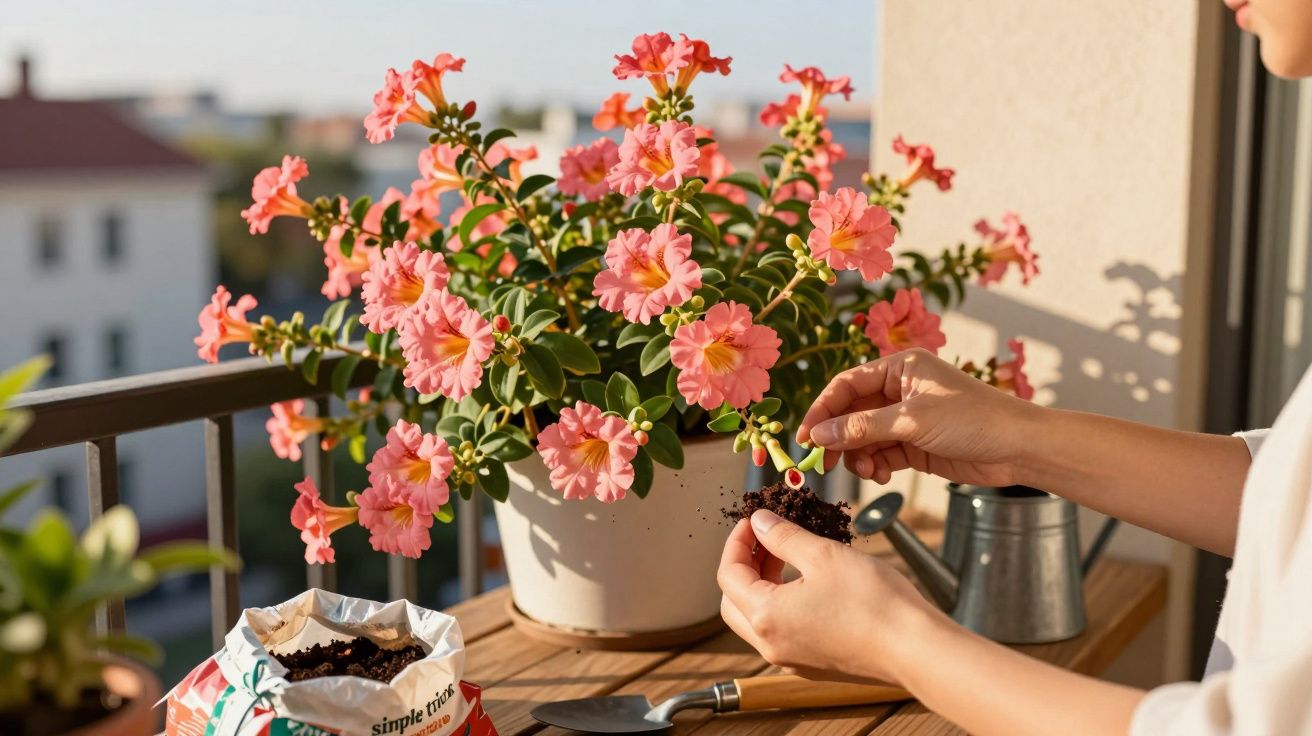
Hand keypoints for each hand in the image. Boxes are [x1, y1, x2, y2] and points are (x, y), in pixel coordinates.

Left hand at [717, 510, 942, 684]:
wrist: (916, 650)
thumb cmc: (874, 603)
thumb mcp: (824, 555)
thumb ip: (783, 536)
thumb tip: (760, 522)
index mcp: (765, 617)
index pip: (728, 575)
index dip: (737, 542)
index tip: (754, 521)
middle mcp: (771, 645)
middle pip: (734, 601)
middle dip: (745, 565)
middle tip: (766, 538)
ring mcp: (791, 659)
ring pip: (756, 619)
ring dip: (762, 585)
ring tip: (787, 554)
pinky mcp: (813, 664)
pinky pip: (781, 632)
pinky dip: (781, 604)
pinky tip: (806, 582)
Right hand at [797, 348, 1041, 486]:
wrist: (1019, 448)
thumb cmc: (973, 419)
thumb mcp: (912, 420)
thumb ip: (862, 428)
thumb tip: (818, 434)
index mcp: (899, 367)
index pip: (846, 384)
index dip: (822, 409)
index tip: (806, 436)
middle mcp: (900, 389)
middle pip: (851, 412)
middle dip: (838, 437)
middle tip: (825, 462)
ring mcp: (906, 418)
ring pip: (864, 437)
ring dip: (858, 456)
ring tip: (866, 472)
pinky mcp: (915, 445)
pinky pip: (882, 454)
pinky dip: (876, 466)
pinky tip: (882, 476)